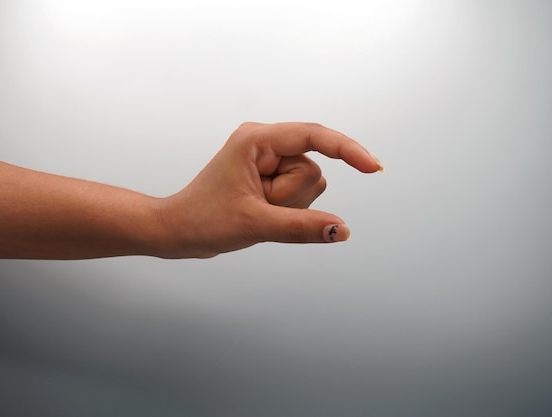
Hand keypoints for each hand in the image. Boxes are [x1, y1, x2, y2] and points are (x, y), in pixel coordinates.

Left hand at [154, 122, 382, 257]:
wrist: (177, 231)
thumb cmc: (202, 219)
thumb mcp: (255, 224)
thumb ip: (302, 227)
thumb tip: (342, 230)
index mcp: (256, 139)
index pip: (314, 136)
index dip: (348, 150)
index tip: (373, 168)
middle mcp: (265, 144)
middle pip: (313, 169)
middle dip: (292, 197)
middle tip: (259, 207)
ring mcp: (269, 161)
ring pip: (310, 185)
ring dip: (290, 206)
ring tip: (256, 210)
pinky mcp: (271, 178)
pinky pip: (300, 194)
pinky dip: (288, 210)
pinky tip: (261, 213)